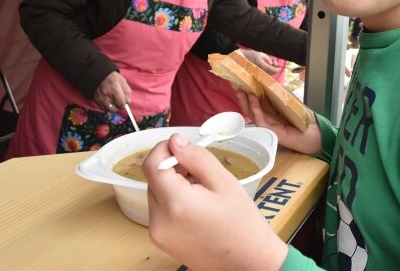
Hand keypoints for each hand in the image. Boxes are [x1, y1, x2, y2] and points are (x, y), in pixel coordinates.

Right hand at [93, 71, 130, 111]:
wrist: (98, 75)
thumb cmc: (112, 77)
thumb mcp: (122, 81)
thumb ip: (127, 92)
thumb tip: (128, 102)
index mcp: (115, 90)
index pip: (121, 104)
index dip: (124, 104)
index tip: (124, 102)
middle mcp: (107, 96)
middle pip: (115, 109)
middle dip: (118, 107)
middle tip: (119, 102)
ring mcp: (100, 99)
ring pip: (108, 110)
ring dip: (112, 108)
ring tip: (114, 102)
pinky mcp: (96, 100)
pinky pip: (102, 108)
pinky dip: (106, 107)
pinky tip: (108, 102)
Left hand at [143, 134, 288, 269]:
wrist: (247, 261)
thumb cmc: (241, 222)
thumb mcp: (224, 181)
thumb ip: (196, 157)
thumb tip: (176, 141)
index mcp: (176, 203)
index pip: (151, 165)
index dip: (163, 148)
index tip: (180, 145)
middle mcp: (160, 220)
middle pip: (153, 179)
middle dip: (172, 167)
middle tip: (199, 169)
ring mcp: (158, 234)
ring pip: (156, 194)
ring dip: (173, 184)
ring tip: (202, 190)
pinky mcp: (161, 241)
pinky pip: (160, 211)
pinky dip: (173, 201)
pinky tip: (197, 205)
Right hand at [235, 90, 321, 154]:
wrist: (316, 132)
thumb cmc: (305, 118)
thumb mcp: (290, 101)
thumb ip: (279, 93)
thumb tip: (266, 80)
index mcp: (272, 111)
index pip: (258, 102)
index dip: (249, 93)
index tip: (242, 83)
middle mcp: (269, 119)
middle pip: (252, 108)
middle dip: (244, 98)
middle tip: (237, 87)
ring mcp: (270, 127)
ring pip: (254, 115)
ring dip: (247, 103)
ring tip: (243, 92)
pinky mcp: (273, 133)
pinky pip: (262, 122)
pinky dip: (257, 112)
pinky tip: (253, 103)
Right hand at [240, 48, 279, 74]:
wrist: (243, 58)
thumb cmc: (252, 55)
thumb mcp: (262, 54)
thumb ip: (268, 59)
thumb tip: (272, 64)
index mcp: (262, 65)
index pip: (273, 70)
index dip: (278, 69)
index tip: (280, 67)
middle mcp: (261, 71)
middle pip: (271, 73)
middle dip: (274, 68)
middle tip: (274, 61)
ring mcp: (259, 73)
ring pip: (268, 73)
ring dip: (271, 69)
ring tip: (269, 61)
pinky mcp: (257, 74)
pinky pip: (265, 73)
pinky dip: (267, 70)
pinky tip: (266, 64)